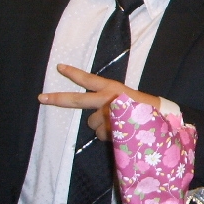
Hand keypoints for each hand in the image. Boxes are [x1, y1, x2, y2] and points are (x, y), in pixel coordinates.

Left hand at [38, 64, 160, 139]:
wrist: (162, 117)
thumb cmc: (142, 108)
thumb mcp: (124, 99)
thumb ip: (107, 104)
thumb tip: (93, 120)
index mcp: (112, 88)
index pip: (89, 79)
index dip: (74, 74)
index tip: (59, 67)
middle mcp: (108, 98)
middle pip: (78, 99)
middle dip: (58, 99)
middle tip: (41, 98)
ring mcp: (108, 112)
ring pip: (92, 124)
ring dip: (102, 128)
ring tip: (119, 125)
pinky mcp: (111, 126)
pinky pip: (100, 135)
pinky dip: (108, 136)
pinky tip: (121, 132)